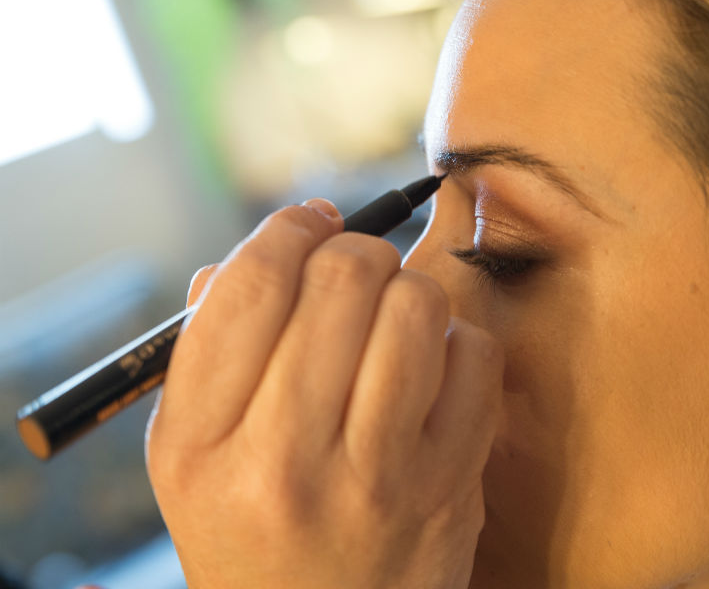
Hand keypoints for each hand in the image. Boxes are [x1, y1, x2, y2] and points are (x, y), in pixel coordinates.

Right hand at [145, 200, 502, 588]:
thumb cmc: (254, 524)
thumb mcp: (194, 454)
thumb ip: (211, 346)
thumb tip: (267, 244)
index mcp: (200, 445)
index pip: (249, 289)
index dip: (287, 230)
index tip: (307, 223)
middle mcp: (283, 461)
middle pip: (341, 280)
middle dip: (354, 248)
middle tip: (353, 266)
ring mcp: (376, 477)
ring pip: (416, 305)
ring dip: (407, 287)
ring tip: (391, 315)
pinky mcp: (449, 486)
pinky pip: (475, 354)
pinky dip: (456, 340)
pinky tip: (430, 369)